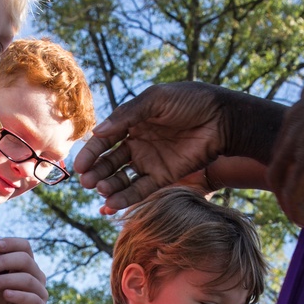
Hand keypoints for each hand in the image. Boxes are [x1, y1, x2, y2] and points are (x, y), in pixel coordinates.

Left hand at [0, 238, 47, 303]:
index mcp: (26, 266)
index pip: (25, 247)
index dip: (11, 243)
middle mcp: (37, 277)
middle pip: (26, 260)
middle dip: (4, 261)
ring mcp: (40, 294)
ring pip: (28, 279)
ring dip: (7, 279)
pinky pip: (33, 300)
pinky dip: (19, 295)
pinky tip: (5, 295)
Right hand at [73, 82, 235, 213]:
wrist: (223, 118)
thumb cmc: (191, 101)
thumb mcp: (156, 100)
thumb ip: (127, 115)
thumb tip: (98, 132)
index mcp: (133, 122)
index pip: (105, 140)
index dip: (91, 153)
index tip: (80, 166)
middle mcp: (139, 143)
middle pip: (110, 162)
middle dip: (97, 172)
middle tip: (86, 182)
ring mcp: (151, 161)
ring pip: (123, 178)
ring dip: (109, 185)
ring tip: (99, 190)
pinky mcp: (165, 176)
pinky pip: (141, 189)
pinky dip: (126, 197)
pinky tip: (111, 203)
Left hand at [267, 71, 303, 231]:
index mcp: (300, 107)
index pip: (287, 140)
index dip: (295, 161)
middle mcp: (291, 124)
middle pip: (278, 162)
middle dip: (287, 183)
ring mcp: (296, 144)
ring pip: (279, 180)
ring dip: (289, 201)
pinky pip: (293, 194)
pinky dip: (297, 213)